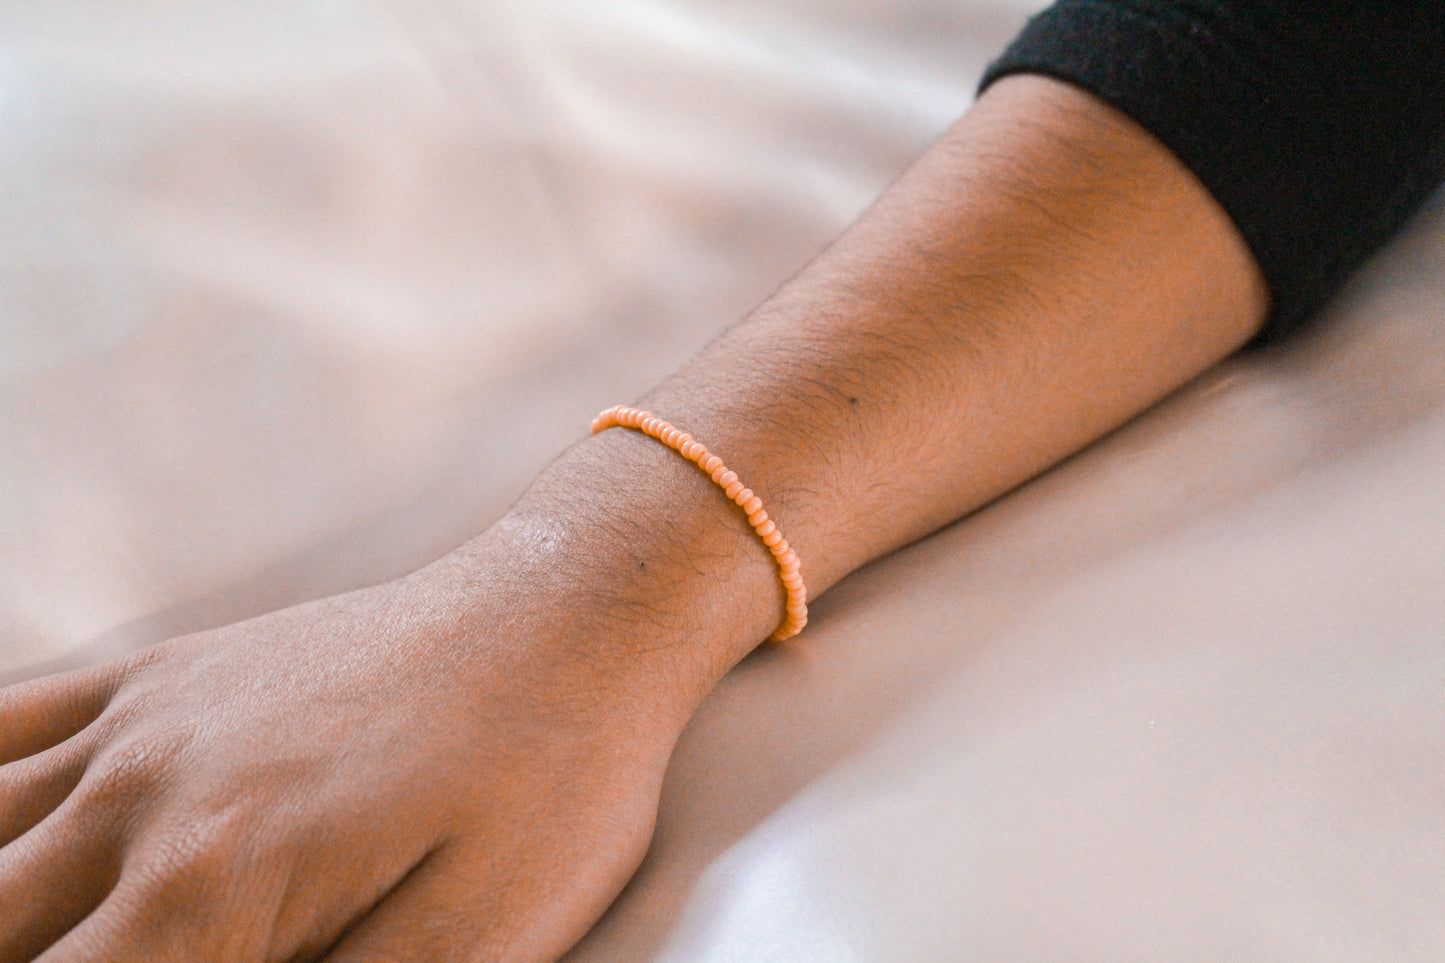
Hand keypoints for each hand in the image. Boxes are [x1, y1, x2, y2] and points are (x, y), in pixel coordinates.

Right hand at [0, 558, 686, 961]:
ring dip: (4, 913)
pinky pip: (6, 724)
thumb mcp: (481, 938)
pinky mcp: (163, 675)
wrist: (573, 610)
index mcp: (211, 882)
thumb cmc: (549, 779)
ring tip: (55, 932)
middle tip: (113, 958)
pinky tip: (8, 842)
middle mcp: (142, 795)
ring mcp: (143, 722)